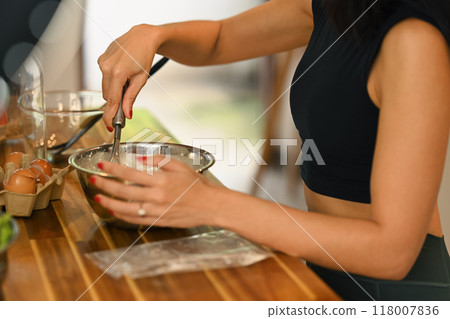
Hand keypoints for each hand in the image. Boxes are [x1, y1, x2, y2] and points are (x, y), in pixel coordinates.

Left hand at [90, 156, 218, 227]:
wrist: (211, 205)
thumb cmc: (198, 186)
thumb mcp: (181, 166)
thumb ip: (160, 161)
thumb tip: (141, 160)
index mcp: (161, 180)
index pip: (130, 173)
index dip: (113, 169)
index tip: (102, 165)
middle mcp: (156, 196)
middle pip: (123, 191)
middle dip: (105, 185)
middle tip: (93, 180)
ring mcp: (156, 210)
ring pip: (126, 208)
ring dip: (109, 203)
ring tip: (98, 198)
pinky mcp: (158, 221)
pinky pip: (135, 219)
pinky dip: (122, 215)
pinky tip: (115, 211)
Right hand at [97, 24, 160, 127]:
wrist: (142, 37)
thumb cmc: (144, 56)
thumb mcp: (141, 79)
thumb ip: (132, 97)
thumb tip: (127, 114)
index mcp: (117, 73)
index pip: (111, 101)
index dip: (110, 116)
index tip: (110, 126)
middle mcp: (106, 67)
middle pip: (107, 95)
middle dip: (116, 102)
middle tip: (127, 102)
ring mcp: (102, 62)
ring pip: (105, 87)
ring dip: (114, 89)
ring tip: (128, 80)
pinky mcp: (101, 59)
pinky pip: (104, 77)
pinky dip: (112, 79)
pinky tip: (122, 71)